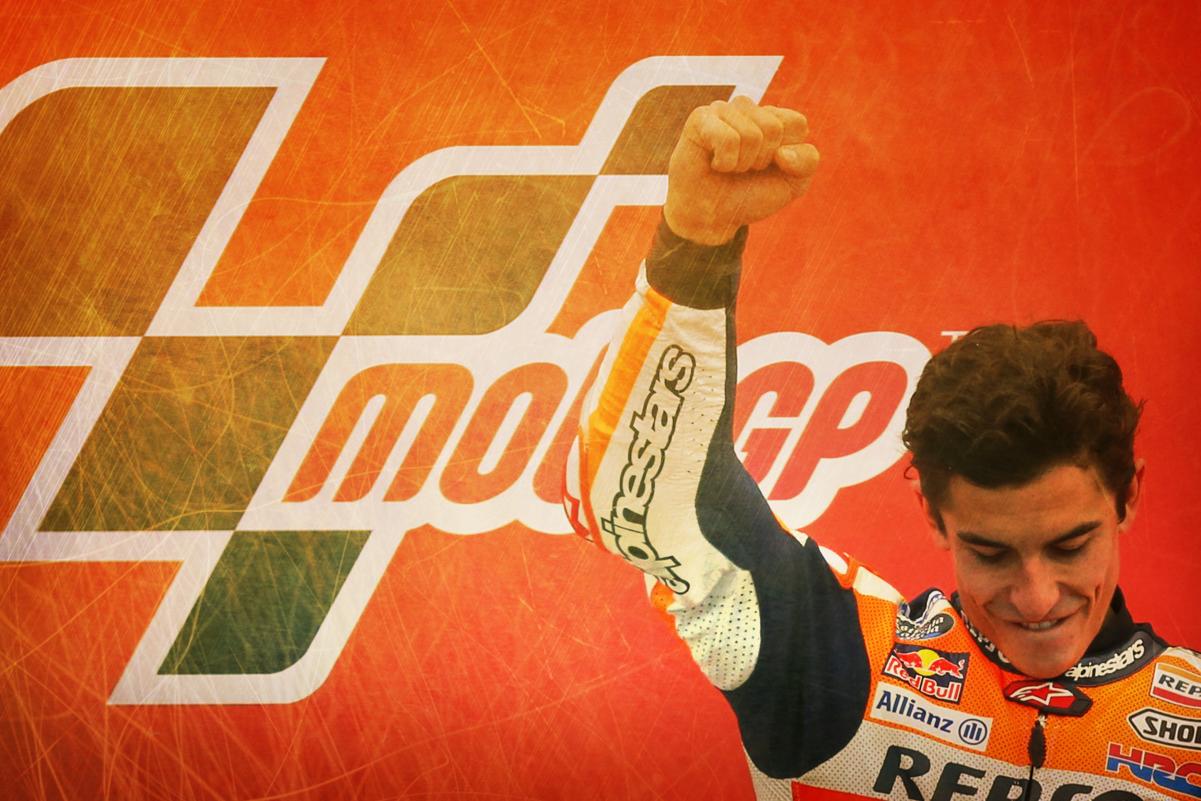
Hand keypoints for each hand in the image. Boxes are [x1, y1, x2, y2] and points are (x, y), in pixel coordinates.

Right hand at [663, 97, 818, 245]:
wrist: (712, 217)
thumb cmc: (749, 196)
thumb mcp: (792, 184)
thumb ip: (807, 161)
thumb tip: (782, 151)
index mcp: (773, 118)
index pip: (797, 124)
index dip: (787, 157)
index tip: (768, 168)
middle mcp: (749, 109)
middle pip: (773, 129)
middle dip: (761, 161)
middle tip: (744, 169)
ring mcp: (724, 110)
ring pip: (750, 135)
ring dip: (741, 164)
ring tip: (728, 167)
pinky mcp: (701, 118)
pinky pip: (727, 139)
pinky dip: (725, 162)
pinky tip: (714, 164)